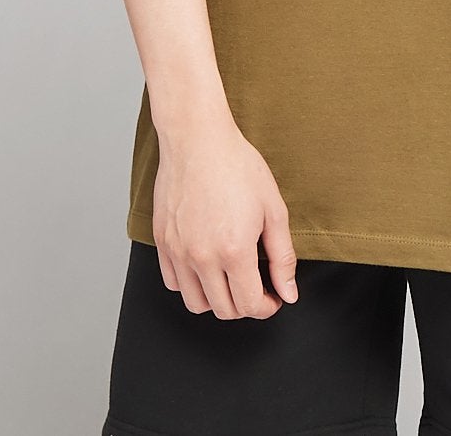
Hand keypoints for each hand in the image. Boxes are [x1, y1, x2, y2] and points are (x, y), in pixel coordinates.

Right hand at [150, 113, 300, 318]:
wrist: (198, 139)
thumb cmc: (238, 166)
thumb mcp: (273, 209)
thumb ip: (283, 257)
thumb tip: (288, 293)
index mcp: (234, 251)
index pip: (249, 305)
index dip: (267, 308)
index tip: (273, 298)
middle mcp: (202, 257)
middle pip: (224, 310)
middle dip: (245, 305)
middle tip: (256, 286)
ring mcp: (178, 251)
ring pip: (196, 303)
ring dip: (217, 299)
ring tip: (230, 278)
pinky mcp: (162, 242)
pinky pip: (173, 283)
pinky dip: (191, 284)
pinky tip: (206, 265)